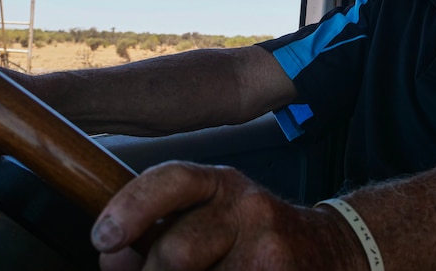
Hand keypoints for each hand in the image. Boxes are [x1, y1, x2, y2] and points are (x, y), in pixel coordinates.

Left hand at [91, 160, 364, 269]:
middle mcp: (248, 209)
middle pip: (176, 251)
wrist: (332, 252)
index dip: (131, 207)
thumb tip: (113, 255)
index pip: (173, 181)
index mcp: (224, 184)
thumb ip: (160, 231)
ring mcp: (268, 251)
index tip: (104, 239)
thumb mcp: (211, 217)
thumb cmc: (256, 238)